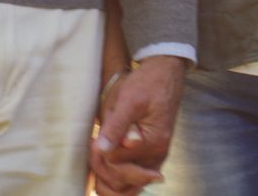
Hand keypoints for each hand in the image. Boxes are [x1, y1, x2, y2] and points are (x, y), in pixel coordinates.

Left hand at [89, 56, 184, 194]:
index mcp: (153, 143)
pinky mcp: (150, 156)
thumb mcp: (129, 99)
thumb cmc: (147, 83)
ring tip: (97, 158)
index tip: (92, 138)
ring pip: (128, 188)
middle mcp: (157, 155)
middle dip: (102, 168)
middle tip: (93, 146)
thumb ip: (116, 126)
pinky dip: (118, 180)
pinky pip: (134, 180)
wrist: (164, 73)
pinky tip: (106, 169)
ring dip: (108, 178)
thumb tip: (102, 149)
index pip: (116, 163)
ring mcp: (154, 158)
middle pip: (122, 182)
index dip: (99, 154)